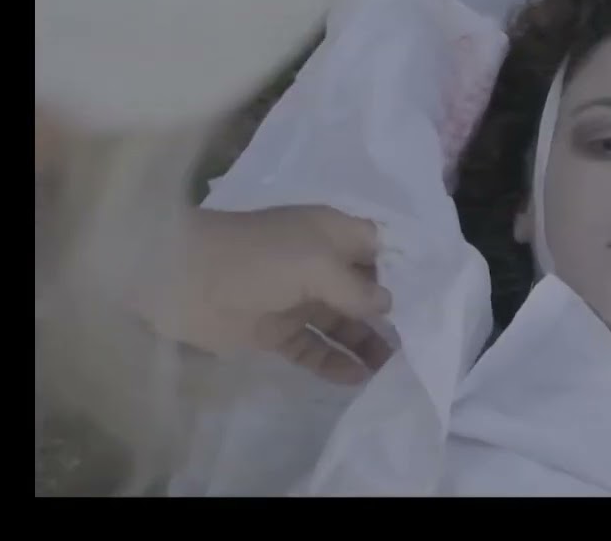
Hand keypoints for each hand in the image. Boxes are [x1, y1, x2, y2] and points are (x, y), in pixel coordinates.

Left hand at [137, 204, 393, 383]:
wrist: (178, 278)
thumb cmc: (256, 257)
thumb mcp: (316, 263)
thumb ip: (356, 288)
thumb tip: (387, 305)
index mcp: (331, 232)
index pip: (378, 248)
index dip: (403, 269)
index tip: (431, 297)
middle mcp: (319, 263)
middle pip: (364, 290)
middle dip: (390, 314)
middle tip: (418, 343)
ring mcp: (296, 298)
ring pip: (342, 323)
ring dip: (366, 343)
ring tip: (393, 369)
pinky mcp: (275, 330)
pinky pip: (313, 348)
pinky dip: (334, 362)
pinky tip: (357, 378)